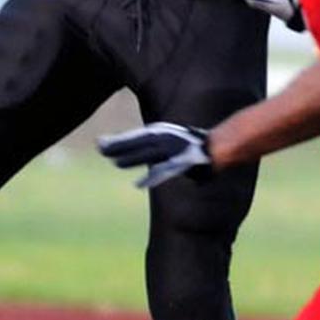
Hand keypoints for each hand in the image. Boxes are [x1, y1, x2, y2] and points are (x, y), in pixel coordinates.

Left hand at [97, 122, 211, 188]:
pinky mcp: (181, 163)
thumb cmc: (199, 146)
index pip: (136, 137)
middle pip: (137, 143)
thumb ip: (161, 153)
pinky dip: (152, 178)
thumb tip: (150, 164)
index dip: (118, 141)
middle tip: (99, 147)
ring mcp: (173, 150)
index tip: (100, 143)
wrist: (220, 148)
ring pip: (148, 154)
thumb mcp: (176, 145)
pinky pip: (164, 171)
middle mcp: (165, 140)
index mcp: (162, 134)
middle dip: (118, 146)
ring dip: (131, 158)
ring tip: (114, 162)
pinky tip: (139, 185)